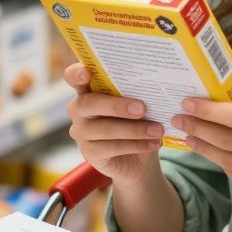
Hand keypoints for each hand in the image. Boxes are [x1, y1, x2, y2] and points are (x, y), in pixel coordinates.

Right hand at [64, 63, 164, 183]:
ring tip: (157, 130)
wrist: (138, 158)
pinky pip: (111, 148)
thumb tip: (153, 87)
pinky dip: (136, 144)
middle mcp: (79, 109)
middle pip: (88, 104)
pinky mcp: (89, 153)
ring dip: (134, 129)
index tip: (85, 73)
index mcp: (88, 89)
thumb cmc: (137, 121)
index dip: (75, 74)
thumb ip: (136, 94)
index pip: (73, 77)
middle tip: (142, 108)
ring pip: (104, 129)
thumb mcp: (138, 104)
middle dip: (116, 106)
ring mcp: (81, 132)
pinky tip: (154, 143)